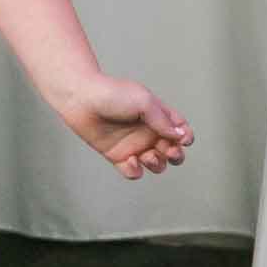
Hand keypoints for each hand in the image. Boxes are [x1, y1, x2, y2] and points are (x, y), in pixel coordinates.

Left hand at [61, 76, 193, 179]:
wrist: (81, 99)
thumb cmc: (113, 94)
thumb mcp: (144, 102)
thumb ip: (163, 120)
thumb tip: (181, 135)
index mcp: (158, 116)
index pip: (180, 131)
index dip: (185, 138)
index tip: (183, 140)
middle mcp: (148, 132)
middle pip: (172, 152)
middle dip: (175, 156)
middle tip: (168, 151)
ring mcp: (133, 145)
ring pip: (156, 164)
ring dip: (157, 164)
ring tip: (147, 155)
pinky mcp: (117, 156)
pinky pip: (133, 171)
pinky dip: (135, 171)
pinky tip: (131, 161)